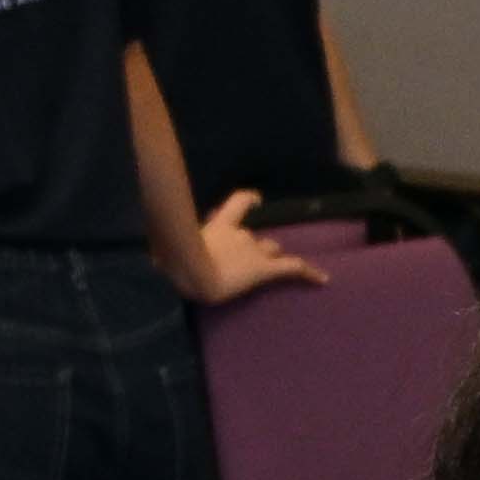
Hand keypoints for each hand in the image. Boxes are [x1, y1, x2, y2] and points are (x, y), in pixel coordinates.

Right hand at [177, 190, 327, 306]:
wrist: (192, 276)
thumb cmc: (173, 263)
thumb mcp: (167, 248)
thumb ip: (170, 245)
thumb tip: (155, 254)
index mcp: (216, 226)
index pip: (236, 205)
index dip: (248, 201)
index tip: (257, 199)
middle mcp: (239, 233)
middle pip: (255, 235)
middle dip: (254, 245)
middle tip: (243, 261)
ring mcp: (254, 251)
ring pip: (270, 249)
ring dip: (268, 257)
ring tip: (263, 272)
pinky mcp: (264, 269)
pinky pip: (292, 268)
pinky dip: (309, 273)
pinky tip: (324, 280)